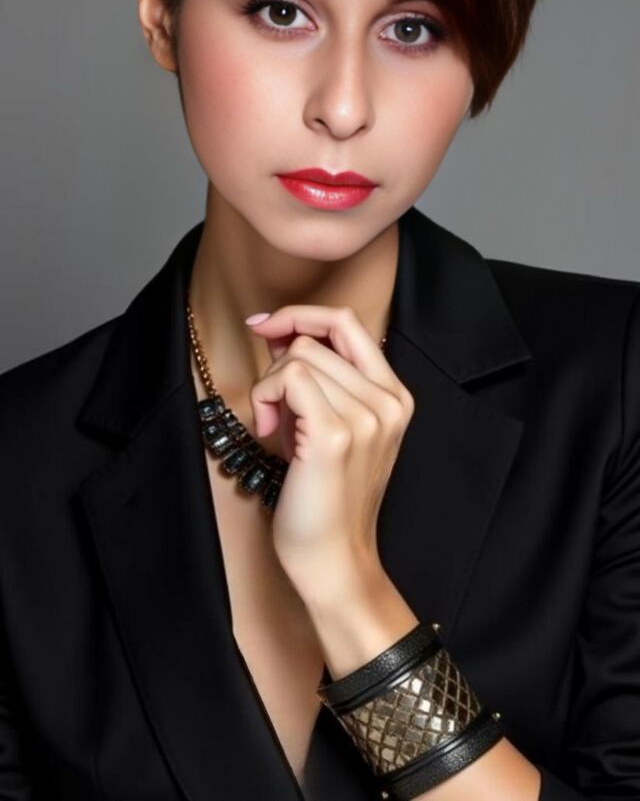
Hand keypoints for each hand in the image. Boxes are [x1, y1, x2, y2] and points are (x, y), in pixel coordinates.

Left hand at [245, 306, 414, 600]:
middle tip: (270, 404)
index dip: (301, 315)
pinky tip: (268, 431)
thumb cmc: (326, 498)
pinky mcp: (335, 435)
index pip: (346, 322)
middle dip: (277, 362)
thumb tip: (281, 333)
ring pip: (297, 356)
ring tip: (276, 427)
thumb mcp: (330, 425)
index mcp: (394, 395)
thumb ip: (317, 378)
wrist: (334, 561)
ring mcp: (366, 417)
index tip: (266, 325)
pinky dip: (265, 397)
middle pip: (316, 337)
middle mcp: (388, 401)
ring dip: (268, 387)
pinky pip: (288, 377)